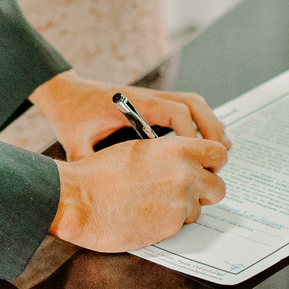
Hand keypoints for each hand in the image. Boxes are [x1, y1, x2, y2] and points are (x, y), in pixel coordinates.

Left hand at [29, 70, 229, 160]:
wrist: (66, 94)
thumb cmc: (72, 116)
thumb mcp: (76, 142)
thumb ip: (90, 163)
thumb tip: (104, 194)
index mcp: (133, 104)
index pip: (174, 111)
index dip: (189, 134)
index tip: (195, 158)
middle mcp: (148, 97)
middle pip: (192, 102)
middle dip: (210, 127)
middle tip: (222, 155)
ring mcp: (152, 98)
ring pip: (193, 102)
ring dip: (209, 122)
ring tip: (222, 149)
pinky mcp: (153, 104)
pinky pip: (184, 107)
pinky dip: (199, 122)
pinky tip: (204, 144)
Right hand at [50, 136, 227, 251]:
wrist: (80, 199)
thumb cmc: (100, 172)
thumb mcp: (139, 149)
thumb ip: (169, 154)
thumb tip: (183, 160)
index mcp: (178, 149)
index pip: (219, 153)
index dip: (213, 162)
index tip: (205, 167)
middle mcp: (185, 174)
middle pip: (219, 187)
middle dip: (206, 190)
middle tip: (186, 190)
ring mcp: (180, 202)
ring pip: (200, 208)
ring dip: (184, 208)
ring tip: (156, 203)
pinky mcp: (171, 226)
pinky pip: (182, 225)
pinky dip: (169, 222)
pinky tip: (147, 214)